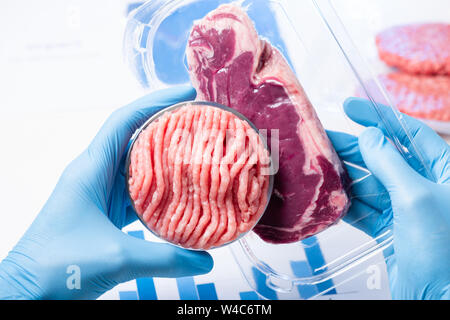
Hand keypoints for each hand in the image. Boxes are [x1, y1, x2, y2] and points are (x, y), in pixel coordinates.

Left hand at [0, 86, 212, 299]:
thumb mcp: (118, 258)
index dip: (156, 101)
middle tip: (200, 121)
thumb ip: (166, 259)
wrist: (29, 290)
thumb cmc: (57, 267)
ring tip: (196, 150)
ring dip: (164, 155)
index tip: (186, 94)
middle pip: (134, 135)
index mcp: (91, 169)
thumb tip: (205, 259)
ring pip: (137, 163)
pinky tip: (180, 190)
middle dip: (167, 124)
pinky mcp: (105, 210)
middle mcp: (95, 173)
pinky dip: (158, 186)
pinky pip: (136, 189)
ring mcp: (100, 191)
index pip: (125, 120)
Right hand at [328, 97, 449, 299]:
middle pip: (384, 158)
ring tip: (319, 168)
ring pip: (370, 184)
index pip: (409, 133)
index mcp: (443, 171)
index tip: (350, 107)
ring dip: (345, 177)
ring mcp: (406, 209)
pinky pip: (364, 209)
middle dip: (353, 149)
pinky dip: (346, 204)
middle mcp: (425, 186)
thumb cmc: (441, 249)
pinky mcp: (390, 229)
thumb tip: (370, 136)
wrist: (439, 298)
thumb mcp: (415, 197)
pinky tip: (330, 198)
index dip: (378, 118)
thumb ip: (390, 163)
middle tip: (322, 141)